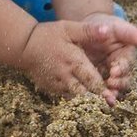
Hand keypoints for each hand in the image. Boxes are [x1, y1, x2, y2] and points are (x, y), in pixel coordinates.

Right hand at [17, 19, 136, 104]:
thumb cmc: (48, 35)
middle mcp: (66, 76)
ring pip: (76, 98)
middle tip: (111, 105)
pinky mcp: (51, 88)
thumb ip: (89, 30)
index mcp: (74, 61)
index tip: (112, 99)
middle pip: (85, 93)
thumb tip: (108, 30)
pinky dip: (76, 99)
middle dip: (98, 100)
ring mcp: (57, 84)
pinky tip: (85, 101)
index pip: (91, 80)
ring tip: (100, 107)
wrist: (24, 45)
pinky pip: (66, 96)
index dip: (103, 90)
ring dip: (88, 102)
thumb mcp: (69, 28)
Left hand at [78, 13, 136, 102]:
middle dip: (117, 85)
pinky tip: (92, 99)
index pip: (127, 65)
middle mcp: (120, 69)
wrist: (88, 31)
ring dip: (110, 94)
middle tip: (109, 85)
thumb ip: (130, 33)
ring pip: (112, 89)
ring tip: (104, 97)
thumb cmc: (106, 26)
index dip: (122, 69)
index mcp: (126, 56)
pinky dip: (97, 95)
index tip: (115, 71)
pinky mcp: (97, 81)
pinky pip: (98, 90)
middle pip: (122, 81)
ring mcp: (108, 77)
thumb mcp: (117, 27)